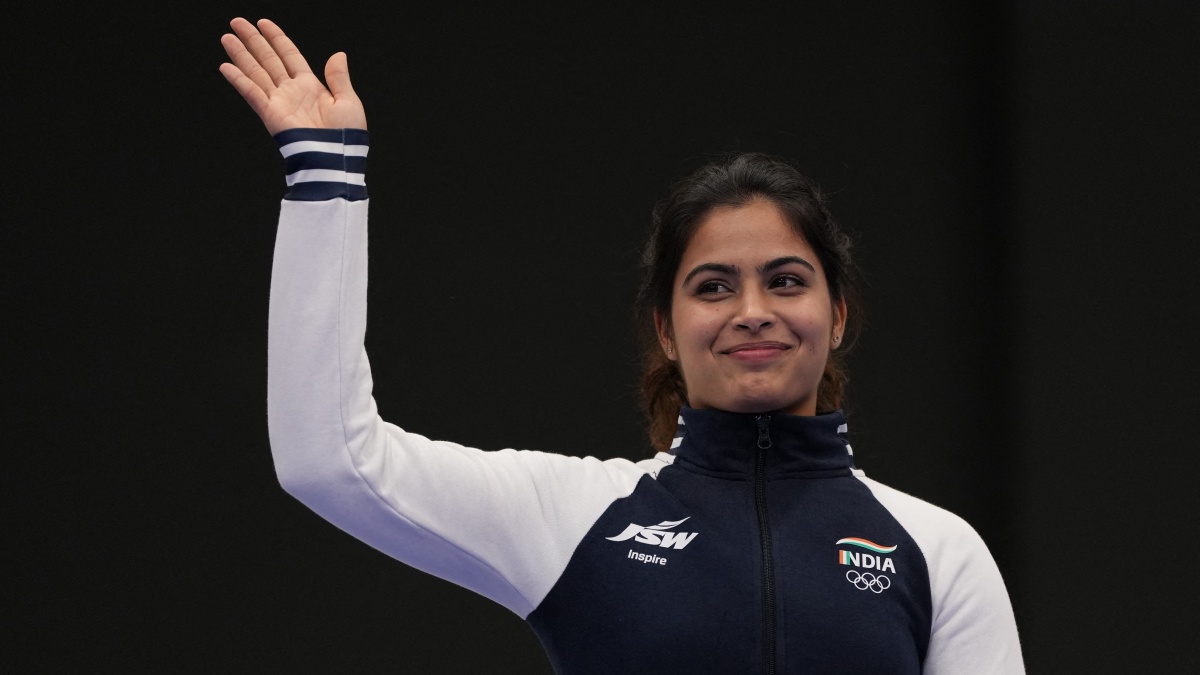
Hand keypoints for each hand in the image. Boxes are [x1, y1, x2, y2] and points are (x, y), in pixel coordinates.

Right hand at [219, 18, 366, 134]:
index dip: (277, 38)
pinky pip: (252, 93)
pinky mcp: (270, 114)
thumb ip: (339, 77)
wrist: (336, 158)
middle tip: (237, 23)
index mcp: (311, 86)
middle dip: (253, 40)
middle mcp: (291, 91)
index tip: (263, 23)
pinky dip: (239, 80)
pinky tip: (226, 66)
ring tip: (227, 37)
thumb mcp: (348, 101)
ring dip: (241, 55)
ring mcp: (279, 102)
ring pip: (256, 72)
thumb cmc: (346, 136)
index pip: (289, 55)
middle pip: (268, 59)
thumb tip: (339, 54)